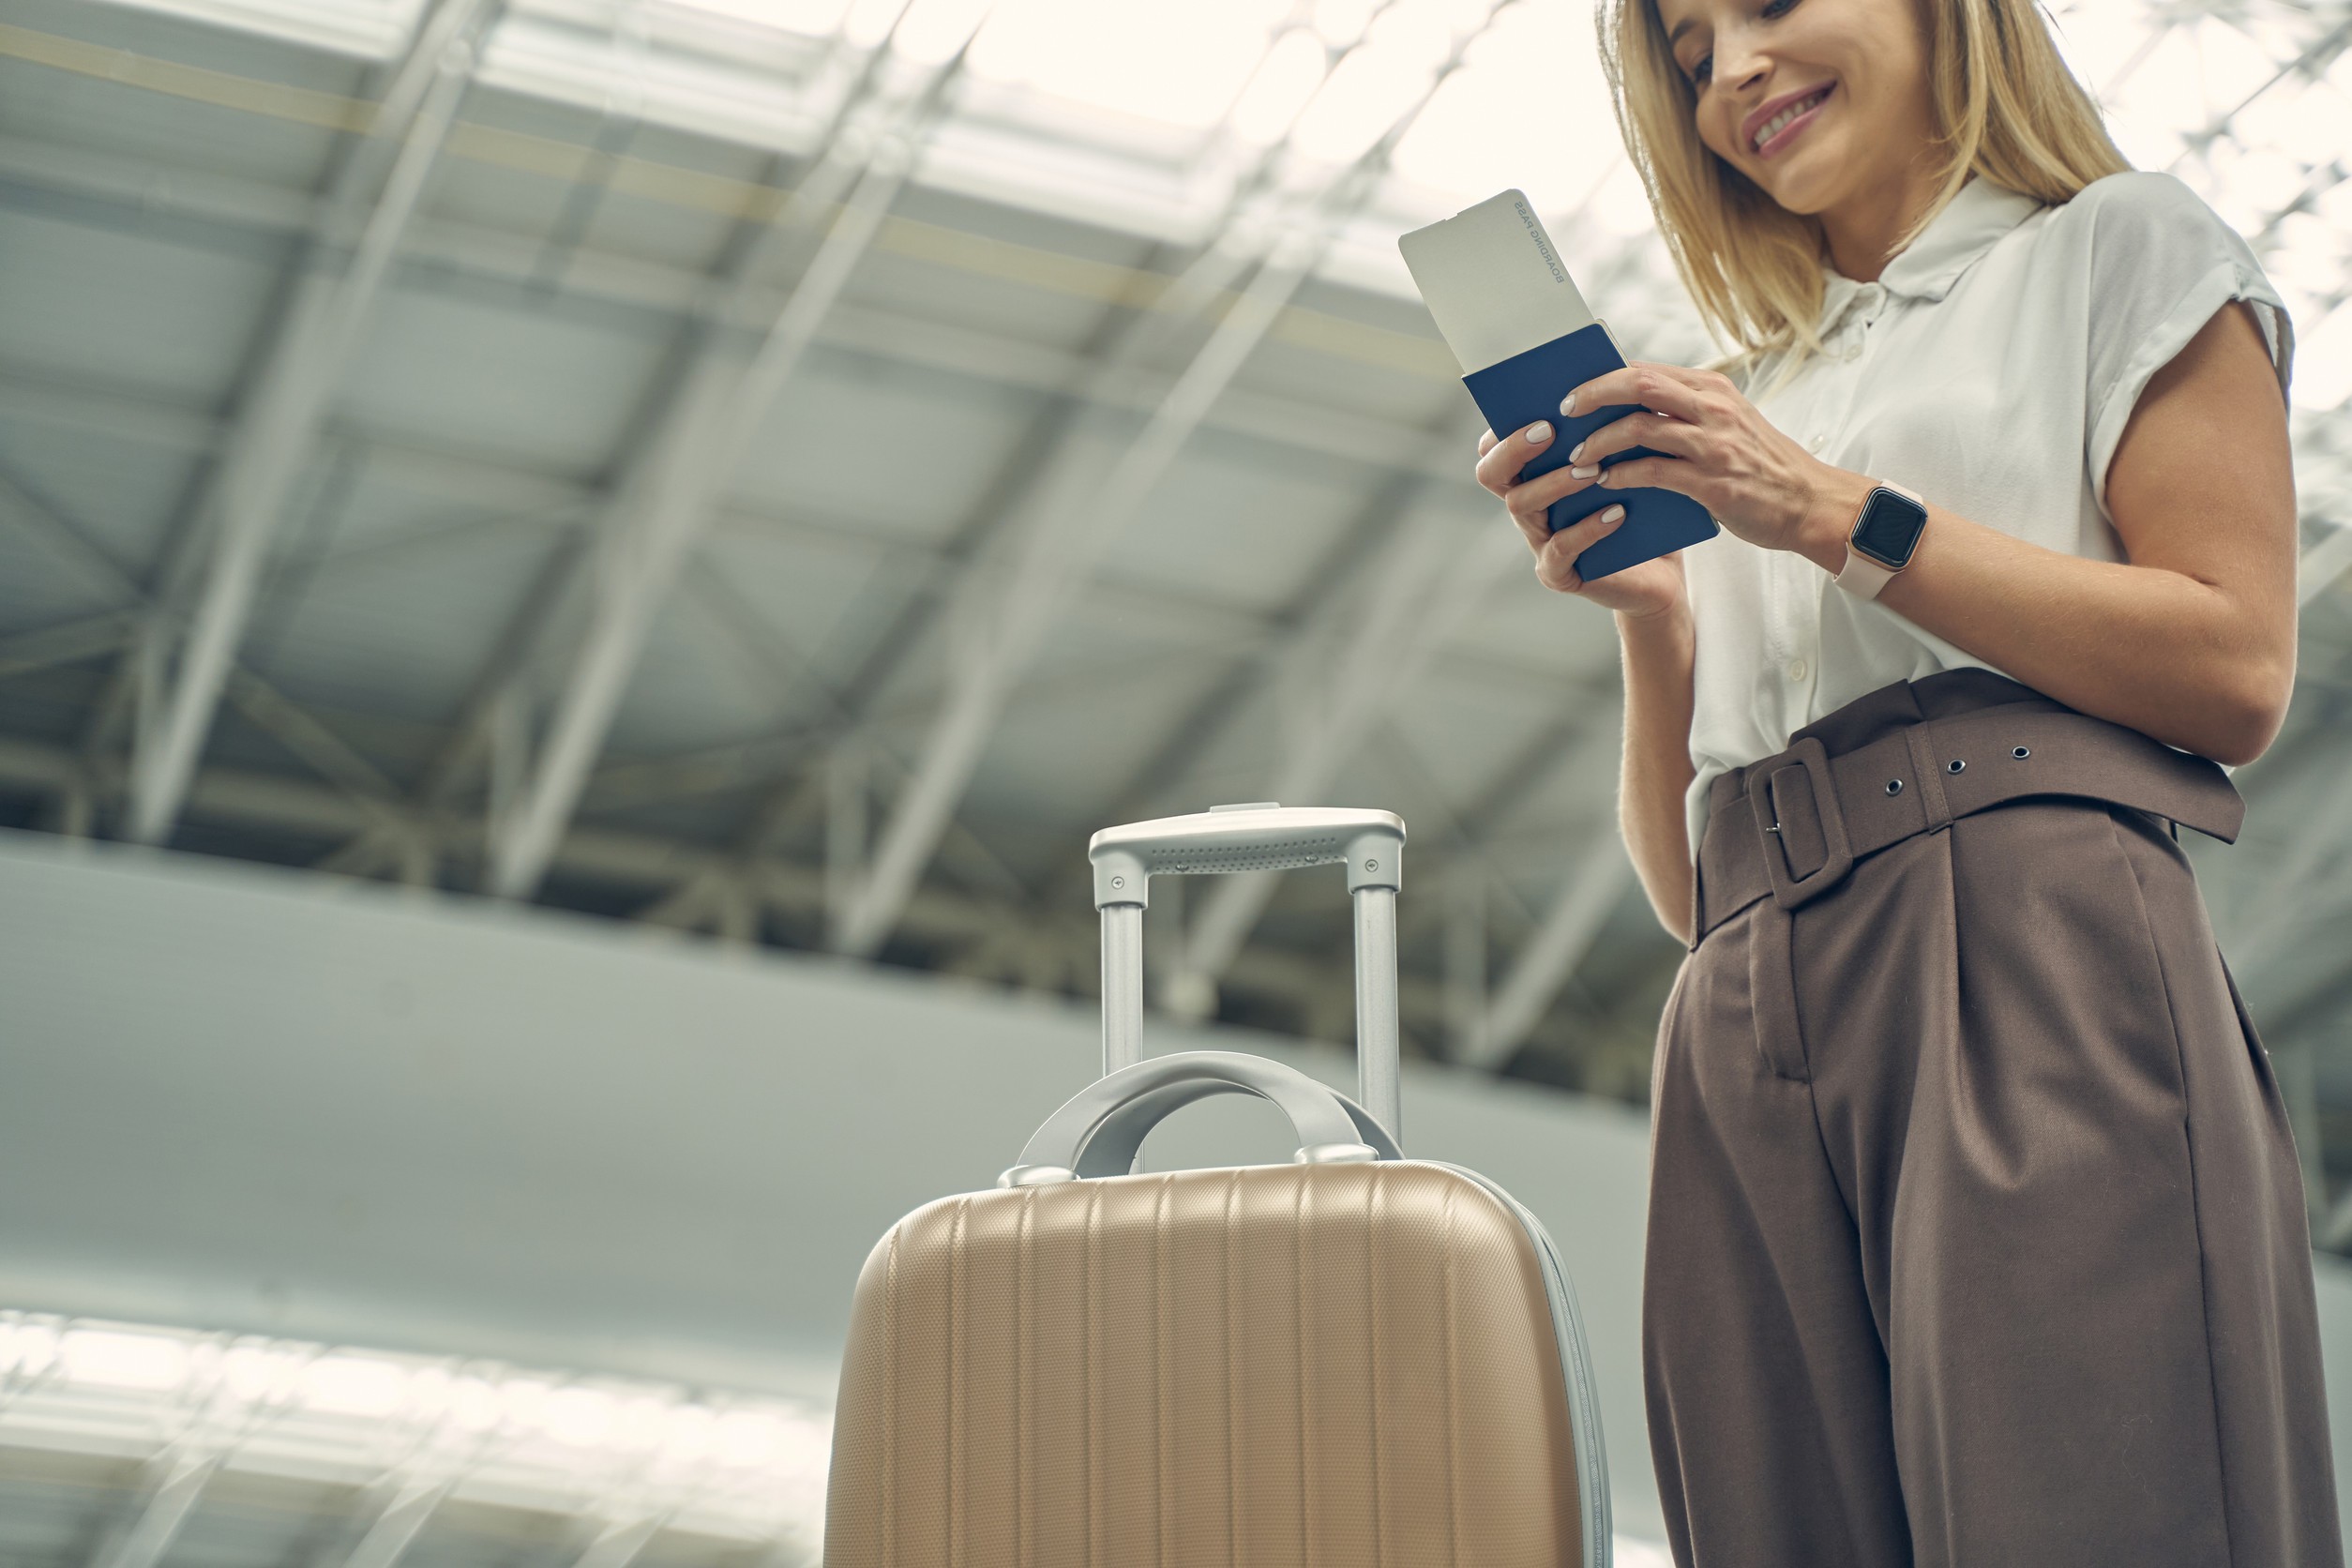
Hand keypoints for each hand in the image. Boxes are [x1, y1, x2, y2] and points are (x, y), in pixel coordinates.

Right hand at [1476, 421, 1688, 619]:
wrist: (1661, 571)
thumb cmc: (1642, 509)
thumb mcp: (1625, 463)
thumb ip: (1609, 431)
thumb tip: (1614, 375)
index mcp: (1534, 476)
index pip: (1494, 446)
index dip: (1505, 427)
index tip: (1538, 407)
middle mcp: (1527, 506)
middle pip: (1490, 473)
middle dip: (1513, 449)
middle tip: (1549, 432)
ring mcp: (1537, 541)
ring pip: (1521, 504)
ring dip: (1555, 482)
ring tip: (1593, 471)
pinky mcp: (1557, 573)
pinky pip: (1560, 548)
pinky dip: (1587, 528)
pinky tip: (1617, 512)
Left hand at [1559, 362, 1871, 571]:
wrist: (1810, 503)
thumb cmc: (1762, 466)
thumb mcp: (1729, 423)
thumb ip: (1687, 411)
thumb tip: (1630, 408)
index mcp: (1714, 389)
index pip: (1647, 369)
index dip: (1605, 377)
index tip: (1575, 392)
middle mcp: (1713, 409)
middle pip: (1638, 384)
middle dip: (1593, 394)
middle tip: (1565, 411)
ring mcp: (1713, 445)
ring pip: (1639, 427)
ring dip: (1600, 442)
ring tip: (1578, 457)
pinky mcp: (1712, 483)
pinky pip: (1652, 472)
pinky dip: (1622, 475)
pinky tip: (1605, 483)